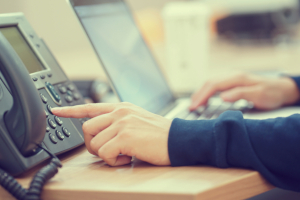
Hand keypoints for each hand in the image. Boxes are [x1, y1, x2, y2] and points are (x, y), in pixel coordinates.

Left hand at [52, 103, 171, 165]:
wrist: (178, 139)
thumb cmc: (159, 134)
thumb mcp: (137, 120)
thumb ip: (119, 121)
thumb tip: (103, 131)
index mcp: (121, 107)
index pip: (90, 106)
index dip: (70, 110)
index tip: (56, 111)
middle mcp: (119, 113)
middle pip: (87, 129)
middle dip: (93, 144)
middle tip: (109, 150)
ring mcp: (121, 124)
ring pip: (94, 144)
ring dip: (106, 155)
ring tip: (123, 154)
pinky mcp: (125, 137)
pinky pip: (104, 154)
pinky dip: (114, 161)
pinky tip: (128, 158)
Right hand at [189, 73, 299, 110]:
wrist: (281, 88)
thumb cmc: (271, 93)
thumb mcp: (258, 95)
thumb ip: (240, 94)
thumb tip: (221, 96)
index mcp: (237, 78)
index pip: (213, 85)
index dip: (202, 96)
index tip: (194, 106)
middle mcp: (232, 76)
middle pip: (209, 83)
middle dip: (198, 94)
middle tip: (190, 107)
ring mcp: (231, 78)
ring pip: (210, 83)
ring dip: (201, 92)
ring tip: (194, 104)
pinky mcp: (232, 82)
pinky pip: (215, 85)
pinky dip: (207, 92)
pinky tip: (205, 99)